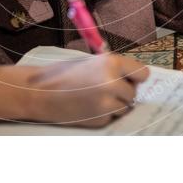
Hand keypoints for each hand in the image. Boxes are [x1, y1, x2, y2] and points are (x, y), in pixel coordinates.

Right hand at [0, 54, 149, 127]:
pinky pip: (111, 117)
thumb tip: (135, 79)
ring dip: (115, 104)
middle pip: (133, 92)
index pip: (143, 73)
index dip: (136, 76)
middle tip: (105, 87)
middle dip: (123, 91)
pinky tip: (87, 107)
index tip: (131, 78)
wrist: (39, 93)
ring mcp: (106, 104)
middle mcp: (112, 83)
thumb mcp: (90, 62)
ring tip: (93, 97)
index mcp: (111, 63)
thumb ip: (113, 68)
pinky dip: (103, 114)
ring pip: (124, 107)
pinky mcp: (100, 120)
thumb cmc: (63, 74)